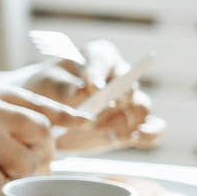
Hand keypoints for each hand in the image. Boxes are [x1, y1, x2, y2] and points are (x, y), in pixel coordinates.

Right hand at [0, 81, 89, 195]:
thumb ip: (0, 107)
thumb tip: (47, 127)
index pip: (37, 102)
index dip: (64, 115)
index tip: (82, 121)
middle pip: (42, 134)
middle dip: (40, 152)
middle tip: (26, 163)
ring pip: (29, 165)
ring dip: (13, 174)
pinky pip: (5, 188)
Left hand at [13, 39, 161, 153]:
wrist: (44, 113)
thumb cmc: (44, 90)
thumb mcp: (45, 84)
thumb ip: (62, 86)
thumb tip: (83, 91)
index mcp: (99, 57)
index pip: (105, 61)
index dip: (100, 73)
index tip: (92, 86)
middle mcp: (119, 77)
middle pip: (130, 86)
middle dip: (118, 100)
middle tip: (100, 112)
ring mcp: (128, 103)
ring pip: (142, 109)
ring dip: (127, 121)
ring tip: (110, 131)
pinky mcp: (130, 126)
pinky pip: (152, 129)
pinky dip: (148, 134)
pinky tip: (134, 137)